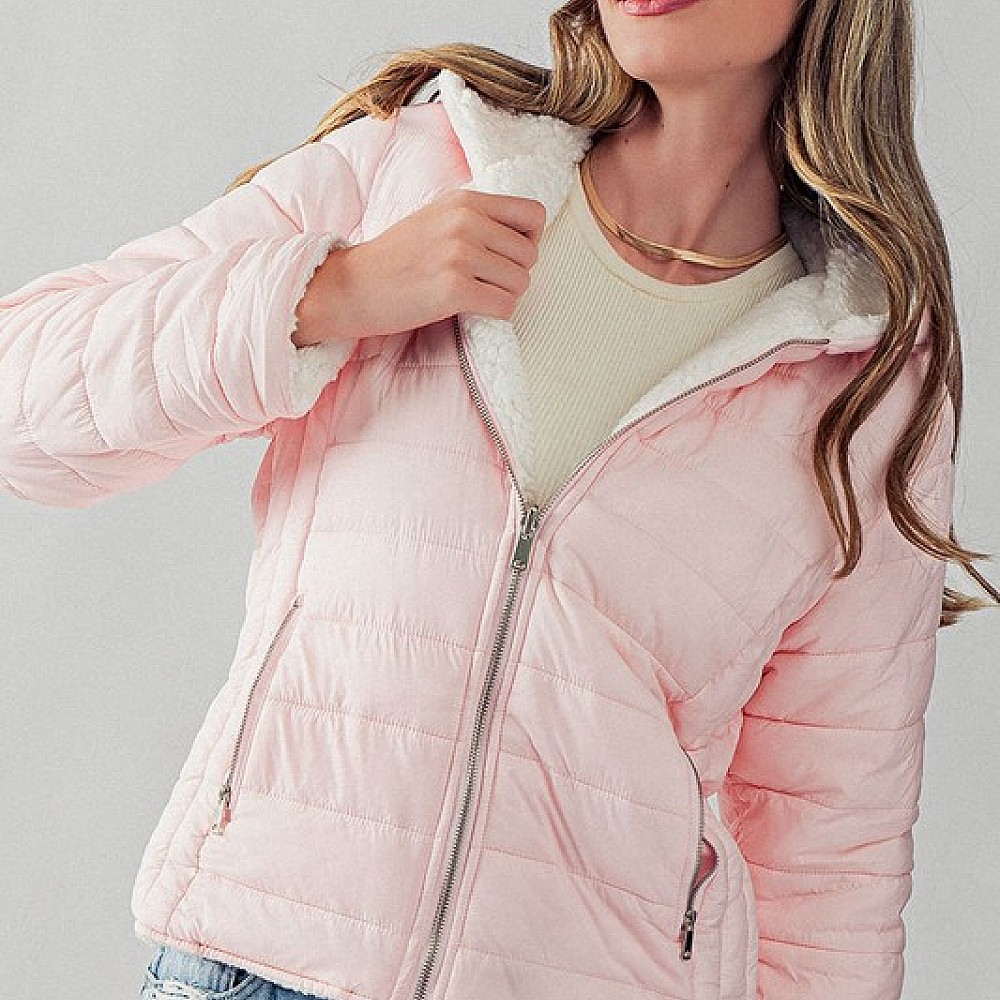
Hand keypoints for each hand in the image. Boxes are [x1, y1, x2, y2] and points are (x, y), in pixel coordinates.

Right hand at [293, 189, 546, 345]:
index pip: (534, 214)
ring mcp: (459, 255)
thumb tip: (522, 236)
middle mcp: (465, 222)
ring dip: (505, 296)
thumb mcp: (436, 218)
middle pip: (530, 255)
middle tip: (486, 283)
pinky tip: (471, 310)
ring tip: (476, 296)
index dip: (529, 240)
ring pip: (521, 283)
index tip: (507, 256)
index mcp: (465, 201)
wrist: (351, 286)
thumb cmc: (394, 259)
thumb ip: (476, 219)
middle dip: (515, 275)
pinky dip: (495, 314)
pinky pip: (504, 306)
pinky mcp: (454, 290)